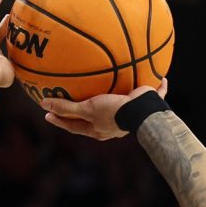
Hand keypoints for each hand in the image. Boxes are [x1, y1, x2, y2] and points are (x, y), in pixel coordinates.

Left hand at [41, 80, 168, 140]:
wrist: (141, 113)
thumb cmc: (114, 112)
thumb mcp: (88, 109)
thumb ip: (67, 108)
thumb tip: (43, 105)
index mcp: (98, 129)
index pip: (74, 127)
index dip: (60, 121)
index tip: (47, 115)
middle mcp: (112, 125)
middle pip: (92, 119)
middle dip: (82, 112)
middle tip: (69, 103)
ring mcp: (128, 116)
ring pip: (119, 106)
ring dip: (114, 98)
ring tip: (108, 89)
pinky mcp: (146, 105)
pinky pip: (151, 93)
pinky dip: (157, 86)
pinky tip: (162, 77)